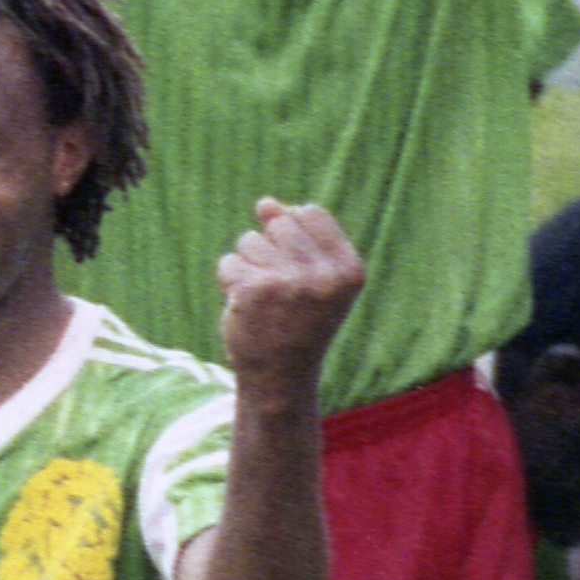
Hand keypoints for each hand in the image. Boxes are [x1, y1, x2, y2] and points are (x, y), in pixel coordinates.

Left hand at [215, 198, 363, 397]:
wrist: (280, 377)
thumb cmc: (298, 322)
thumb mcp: (312, 277)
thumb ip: (296, 235)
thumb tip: (266, 202)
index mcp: (349, 269)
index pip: (310, 213)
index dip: (293, 232)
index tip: (297, 270)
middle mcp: (323, 275)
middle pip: (279, 223)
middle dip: (270, 248)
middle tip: (279, 290)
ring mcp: (288, 282)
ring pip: (250, 240)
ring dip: (249, 266)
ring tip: (264, 300)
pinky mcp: (253, 290)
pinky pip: (230, 262)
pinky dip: (230, 281)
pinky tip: (245, 307)